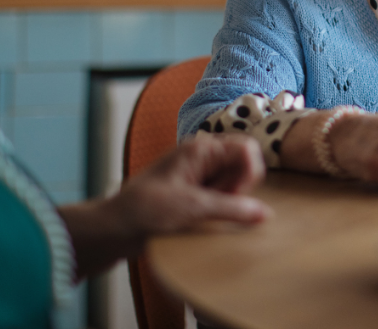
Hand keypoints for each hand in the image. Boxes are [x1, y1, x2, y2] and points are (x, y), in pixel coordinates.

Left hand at [115, 133, 269, 245]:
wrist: (112, 229)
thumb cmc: (145, 211)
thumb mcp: (193, 209)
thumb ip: (232, 209)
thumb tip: (265, 213)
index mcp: (201, 149)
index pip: (247, 149)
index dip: (248, 173)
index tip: (234, 195)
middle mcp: (201, 156)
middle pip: (242, 165)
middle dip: (237, 189)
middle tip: (214, 206)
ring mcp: (197, 174)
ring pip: (232, 182)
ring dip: (226, 201)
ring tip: (202, 214)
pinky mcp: (193, 191)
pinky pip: (220, 195)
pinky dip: (218, 208)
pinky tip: (200, 219)